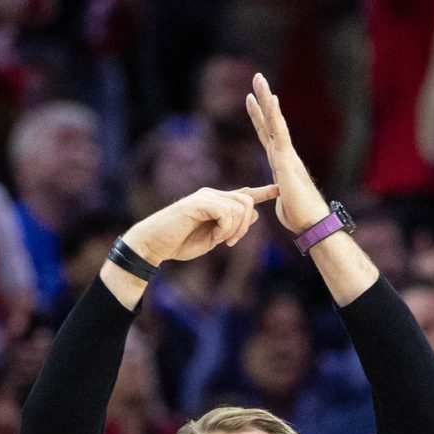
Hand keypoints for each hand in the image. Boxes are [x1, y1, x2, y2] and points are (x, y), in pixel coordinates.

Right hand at [119, 185, 278, 266]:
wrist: (153, 245)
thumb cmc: (179, 243)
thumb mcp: (213, 238)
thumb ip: (232, 227)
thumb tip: (256, 215)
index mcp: (215, 202)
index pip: (243, 194)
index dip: (263, 192)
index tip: (279, 188)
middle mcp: (212, 194)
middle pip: (246, 201)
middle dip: (245, 225)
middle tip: (231, 242)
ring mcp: (205, 196)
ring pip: (239, 208)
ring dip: (234, 230)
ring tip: (218, 240)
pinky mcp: (199, 202)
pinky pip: (226, 213)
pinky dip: (225, 229)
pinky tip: (214, 236)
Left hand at [244, 73, 327, 235]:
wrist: (312, 223)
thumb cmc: (299, 215)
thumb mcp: (282, 201)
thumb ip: (279, 193)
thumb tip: (280, 195)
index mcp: (281, 161)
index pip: (267, 133)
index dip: (259, 116)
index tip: (250, 98)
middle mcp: (285, 153)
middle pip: (270, 120)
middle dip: (263, 98)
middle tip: (257, 77)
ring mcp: (287, 154)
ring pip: (275, 121)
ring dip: (267, 99)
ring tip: (259, 79)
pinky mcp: (287, 160)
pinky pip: (280, 134)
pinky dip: (276, 116)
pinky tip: (273, 100)